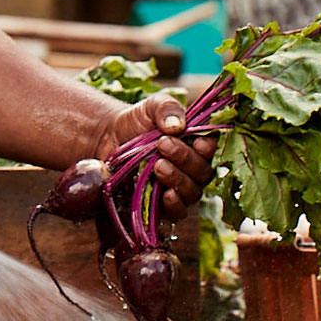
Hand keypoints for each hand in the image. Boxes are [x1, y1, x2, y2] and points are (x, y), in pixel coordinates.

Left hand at [94, 93, 216, 222]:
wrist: (108, 140)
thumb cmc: (137, 122)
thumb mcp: (151, 107)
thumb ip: (166, 108)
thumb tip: (177, 125)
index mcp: (197, 146)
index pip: (212, 150)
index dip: (209, 148)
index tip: (197, 141)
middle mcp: (192, 169)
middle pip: (202, 172)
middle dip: (184, 159)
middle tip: (162, 144)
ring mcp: (178, 189)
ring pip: (191, 193)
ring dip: (177, 180)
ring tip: (157, 166)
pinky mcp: (161, 205)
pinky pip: (176, 212)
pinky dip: (174, 206)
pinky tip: (165, 195)